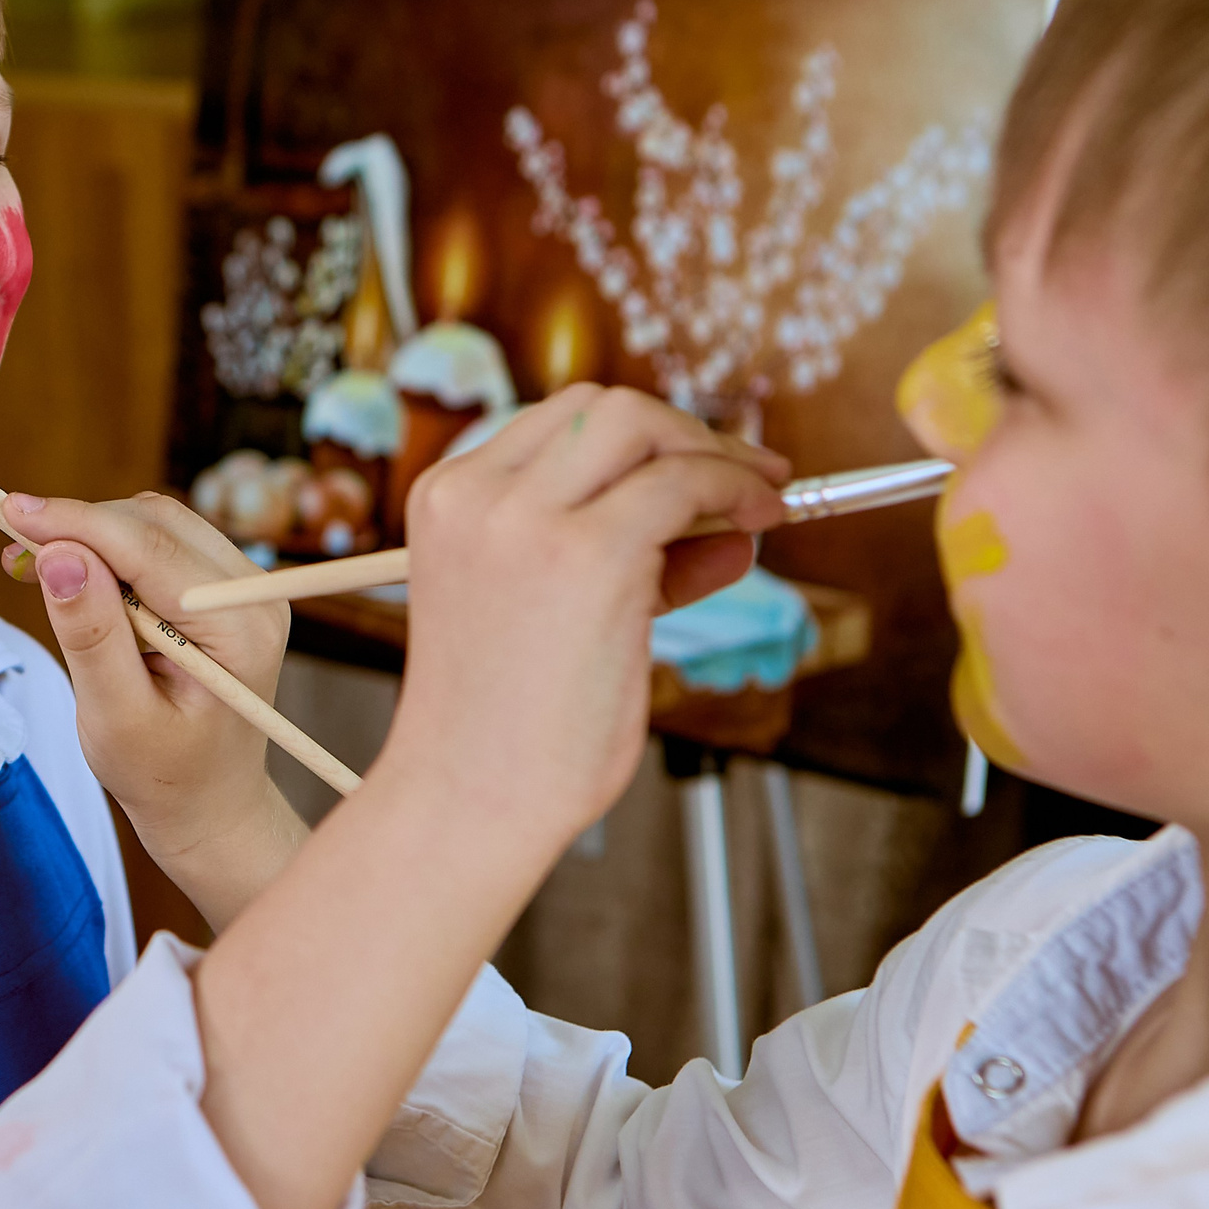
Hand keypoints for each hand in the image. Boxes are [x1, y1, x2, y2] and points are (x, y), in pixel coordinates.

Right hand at [1, 492, 307, 931]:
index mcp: (241, 630)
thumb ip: (90, 636)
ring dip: (91, 534)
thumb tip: (57, 556)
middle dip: (80, 525)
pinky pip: (160, 543)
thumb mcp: (115, 718)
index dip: (78, 523)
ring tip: (35, 567)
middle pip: (155, 524)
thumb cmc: (163, 775)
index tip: (11, 511)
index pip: (152, 549)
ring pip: (155, 524)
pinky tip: (70, 576)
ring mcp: (243, 587)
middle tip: (13, 548)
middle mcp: (254, 595)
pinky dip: (109, 549)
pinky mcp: (221, 587)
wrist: (209, 802)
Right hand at [373, 383, 789, 866]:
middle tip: (744, 475)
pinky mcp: (591, 553)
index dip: (640, 438)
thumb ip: (628, 561)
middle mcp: (478, 493)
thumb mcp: (546, 616)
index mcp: (446, 499)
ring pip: (642, 426)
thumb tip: (728, 529)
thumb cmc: (505, 732)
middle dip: (683, 432)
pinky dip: (734, 490)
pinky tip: (761, 523)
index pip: (556, 424)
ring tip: (762, 499)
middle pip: (601, 406)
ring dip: (715, 454)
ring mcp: (527, 518)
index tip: (695, 468)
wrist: (471, 802)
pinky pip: (683, 485)